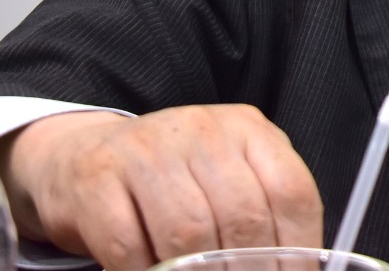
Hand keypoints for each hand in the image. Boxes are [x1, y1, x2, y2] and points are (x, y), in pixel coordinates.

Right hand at [0, 104, 323, 269]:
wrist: (88, 158)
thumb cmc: (176, 181)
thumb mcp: (229, 181)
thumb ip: (263, 217)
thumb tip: (300, 270)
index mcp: (248, 129)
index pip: (290, 191)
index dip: (297, 251)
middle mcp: (203, 130)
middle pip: (242, 216)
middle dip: (246, 271)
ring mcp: (149, 150)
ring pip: (188, 233)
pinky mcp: (98, 177)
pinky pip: (128, 244)